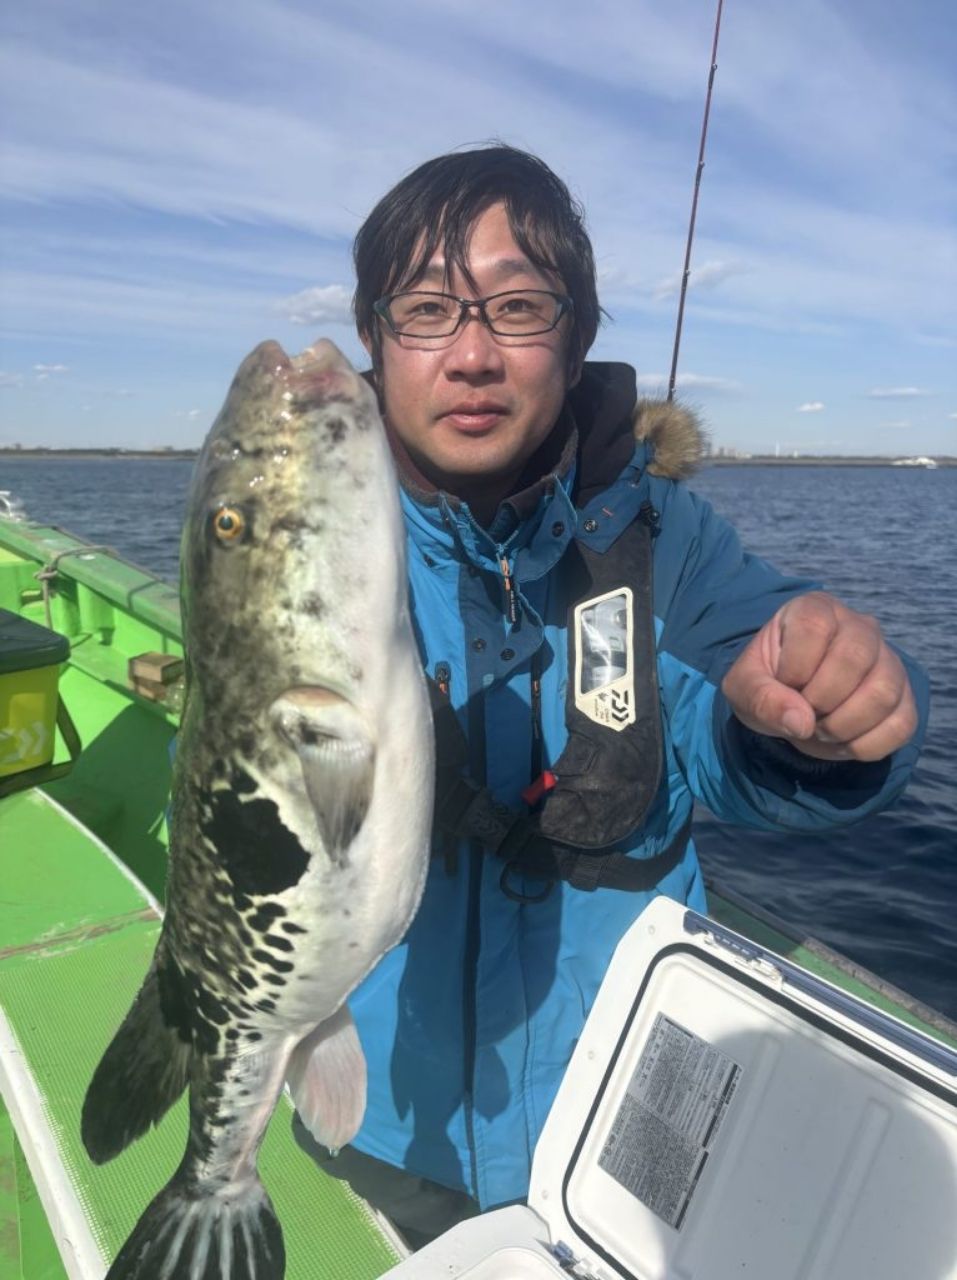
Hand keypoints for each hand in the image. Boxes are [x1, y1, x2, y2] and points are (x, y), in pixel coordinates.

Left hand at [721, 592, 918, 761]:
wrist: (793, 702)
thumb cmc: (767, 683)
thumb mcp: (744, 688)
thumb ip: (760, 698)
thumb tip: (801, 722)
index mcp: (815, 609)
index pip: (814, 626)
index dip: (794, 667)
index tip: (782, 682)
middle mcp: (859, 626)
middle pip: (856, 658)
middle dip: (820, 699)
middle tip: (802, 712)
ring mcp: (888, 661)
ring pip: (884, 693)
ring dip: (843, 725)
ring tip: (820, 729)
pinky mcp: (905, 696)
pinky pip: (902, 724)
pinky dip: (866, 745)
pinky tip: (842, 741)